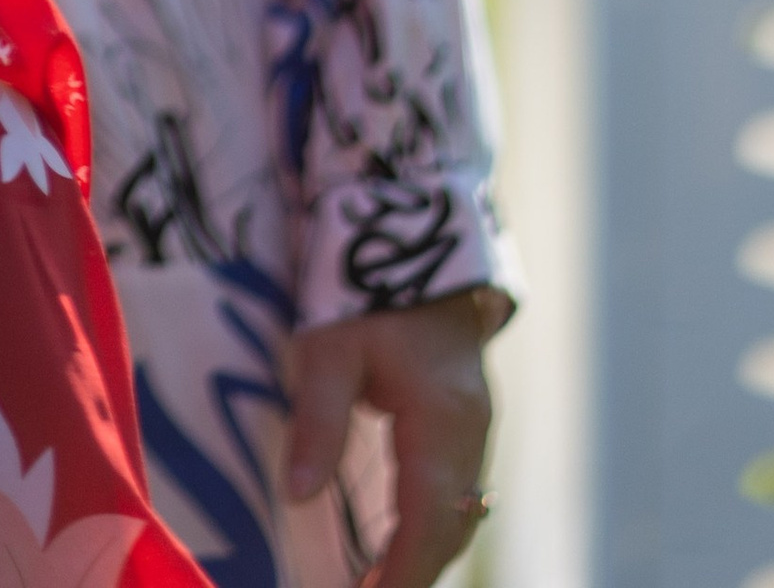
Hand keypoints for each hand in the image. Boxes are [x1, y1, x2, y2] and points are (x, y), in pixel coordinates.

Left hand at [283, 292, 503, 587]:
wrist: (415, 222)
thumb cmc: (367, 280)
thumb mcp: (331, 345)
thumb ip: (318, 421)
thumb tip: (298, 496)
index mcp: (443, 421)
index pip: (427, 521)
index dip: (401, 572)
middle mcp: (470, 431)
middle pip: (451, 525)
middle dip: (414, 570)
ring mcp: (475, 422)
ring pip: (459, 508)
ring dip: (424, 547)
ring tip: (377, 579)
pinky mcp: (465, 412)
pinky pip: (457, 485)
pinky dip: (431, 518)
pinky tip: (399, 531)